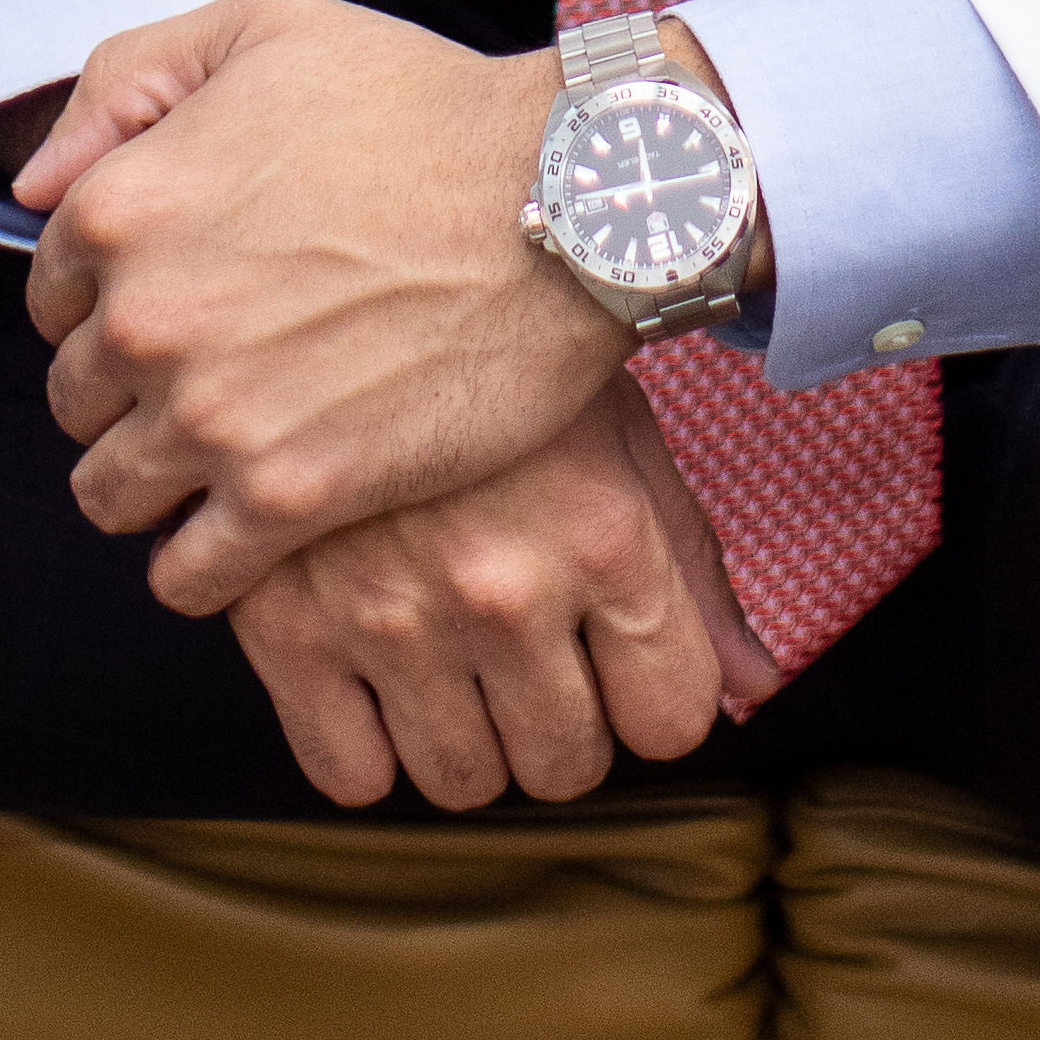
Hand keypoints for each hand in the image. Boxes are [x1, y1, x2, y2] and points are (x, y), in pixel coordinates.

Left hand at [15, 0, 626, 605]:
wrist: (570, 200)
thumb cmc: (425, 105)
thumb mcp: (264, 28)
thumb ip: (124, 80)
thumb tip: (35, 184)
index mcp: (122, 204)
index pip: (52, 294)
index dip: (113, 299)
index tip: (182, 302)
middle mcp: (146, 316)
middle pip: (74, 398)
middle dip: (128, 392)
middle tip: (212, 376)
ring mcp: (214, 415)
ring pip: (109, 495)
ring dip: (153, 483)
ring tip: (222, 458)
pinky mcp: (289, 497)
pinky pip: (186, 577)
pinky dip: (200, 566)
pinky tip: (243, 533)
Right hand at [231, 381, 781, 810]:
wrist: (332, 258)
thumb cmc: (503, 344)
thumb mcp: (617, 429)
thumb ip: (692, 569)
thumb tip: (755, 688)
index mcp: (604, 534)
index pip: (670, 721)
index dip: (649, 698)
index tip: (618, 663)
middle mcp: (505, 587)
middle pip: (565, 766)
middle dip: (558, 723)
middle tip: (527, 651)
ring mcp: (390, 613)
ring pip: (461, 781)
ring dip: (466, 736)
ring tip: (453, 653)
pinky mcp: (284, 626)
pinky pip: (349, 775)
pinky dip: (365, 742)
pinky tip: (373, 670)